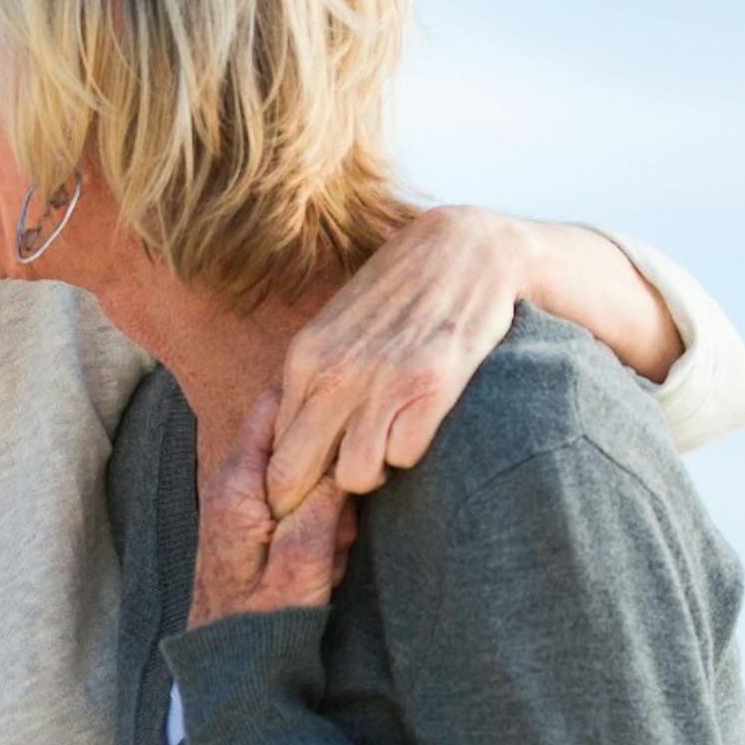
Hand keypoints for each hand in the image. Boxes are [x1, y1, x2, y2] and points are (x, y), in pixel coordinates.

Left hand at [192, 390, 358, 628]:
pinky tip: (324, 562)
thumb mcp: (303, 560)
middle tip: (343, 524)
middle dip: (329, 471)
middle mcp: (230, 487)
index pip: (274, 406)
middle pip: (293, 441)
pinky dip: (316, 527)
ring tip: (332, 552)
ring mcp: (238, 508)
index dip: (318, 403)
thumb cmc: (264, 625)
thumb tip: (346, 453)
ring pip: (299, 477)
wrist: (232, 674)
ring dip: (326, 507)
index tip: (354, 419)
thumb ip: (322, 501)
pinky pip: (293, 507)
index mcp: (236, 485)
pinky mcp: (249, 531)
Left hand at [266, 205, 538, 512]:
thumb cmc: (400, 292)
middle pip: (295, 476)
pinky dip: (412, 451)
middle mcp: (335, 372)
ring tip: (387, 444)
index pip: (273, 451)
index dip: (290, 480)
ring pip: (354, 476)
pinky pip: (404, 457)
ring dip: (373, 471)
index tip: (313, 484)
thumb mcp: (337, 326)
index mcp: (304, 358)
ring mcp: (381, 381)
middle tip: (344, 485)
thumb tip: (286, 439)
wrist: (471, 249)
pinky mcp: (431, 387)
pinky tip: (420, 423)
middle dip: (316, 495)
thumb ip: (311, 377)